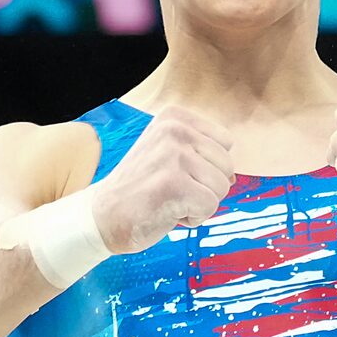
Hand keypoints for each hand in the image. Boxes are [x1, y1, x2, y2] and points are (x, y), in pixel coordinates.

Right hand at [90, 104, 235, 253]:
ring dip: (200, 204)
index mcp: (174, 117)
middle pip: (227, 167)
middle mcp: (174, 130)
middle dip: (206, 187)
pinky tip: (167, 213)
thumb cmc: (141, 189)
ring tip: (169, 201)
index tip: (175, 174)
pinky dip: (193, 218)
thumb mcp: (167, 156)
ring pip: (222, 188)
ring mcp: (173, 155)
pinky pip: (210, 206)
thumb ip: (201, 156)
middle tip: (171, 191)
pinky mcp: (173, 184)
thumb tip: (233, 177)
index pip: (225, 143)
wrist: (102, 216)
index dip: (207, 167)